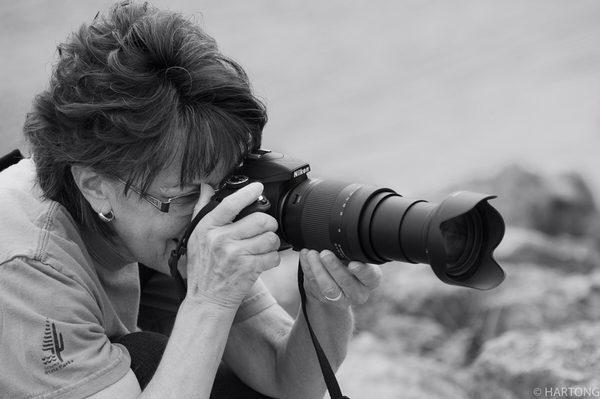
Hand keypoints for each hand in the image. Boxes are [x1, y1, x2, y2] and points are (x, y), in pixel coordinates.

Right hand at [185, 182, 280, 307]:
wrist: (207, 300)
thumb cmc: (202, 268)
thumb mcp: (195, 238)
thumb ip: (201, 210)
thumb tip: (205, 187)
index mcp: (207, 228)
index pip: (230, 204)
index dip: (248, 193)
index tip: (258, 187)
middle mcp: (220, 240)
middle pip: (260, 220)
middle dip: (269, 224)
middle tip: (266, 228)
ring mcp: (235, 255)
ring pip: (270, 238)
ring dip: (272, 242)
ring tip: (264, 246)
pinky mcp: (248, 269)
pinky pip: (273, 257)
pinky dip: (272, 259)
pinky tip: (263, 260)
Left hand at [299, 249, 381, 308]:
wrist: (339, 283)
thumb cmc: (351, 264)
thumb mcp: (357, 258)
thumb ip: (354, 252)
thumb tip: (341, 239)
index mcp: (371, 280)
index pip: (370, 277)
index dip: (362, 271)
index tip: (353, 264)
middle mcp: (359, 293)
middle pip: (346, 282)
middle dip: (334, 267)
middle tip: (325, 253)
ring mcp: (342, 299)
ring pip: (328, 288)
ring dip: (318, 269)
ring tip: (312, 254)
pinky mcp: (325, 299)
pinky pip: (314, 285)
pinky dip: (308, 269)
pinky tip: (305, 256)